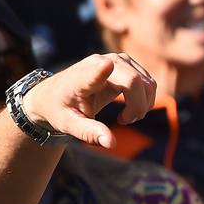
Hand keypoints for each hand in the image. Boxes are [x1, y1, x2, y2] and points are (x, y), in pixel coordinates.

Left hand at [20, 54, 156, 148]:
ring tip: (125, 117)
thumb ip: (89, 133)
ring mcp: (117, 59)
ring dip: (143, 104)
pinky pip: (148, 82)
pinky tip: (130, 107)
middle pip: (134, 82)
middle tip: (124, 121)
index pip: (94, 71)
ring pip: (146, 82)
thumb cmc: (62, 110)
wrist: (55, 93)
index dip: (102, 70)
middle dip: (138, 106)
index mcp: (80, 79)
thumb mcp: (69, 125)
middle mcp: (101, 62)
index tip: (106, 65)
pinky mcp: (127, 62)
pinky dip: (145, 98)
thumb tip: (111, 143)